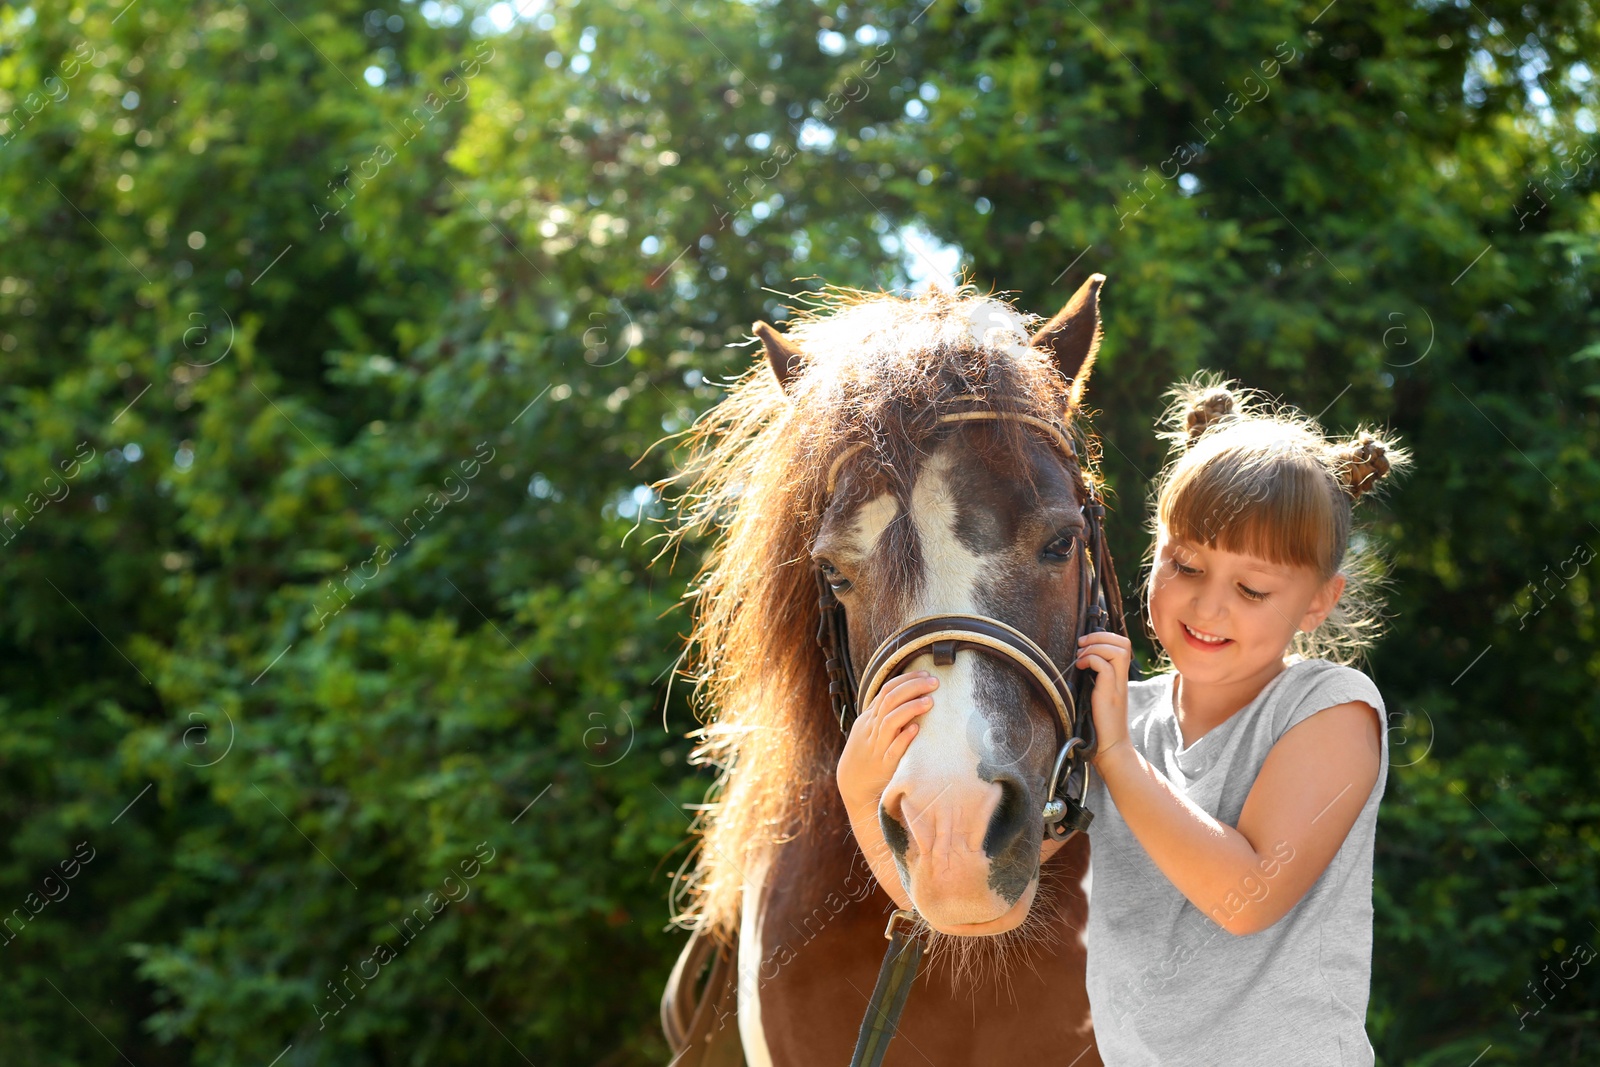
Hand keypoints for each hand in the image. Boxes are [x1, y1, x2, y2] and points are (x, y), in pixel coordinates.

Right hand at [836, 670, 936, 811]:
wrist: (853, 784)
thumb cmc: (867, 753)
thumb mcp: (870, 729)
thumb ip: (884, 713)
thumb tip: (905, 692)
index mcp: (870, 718)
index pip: (887, 690)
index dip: (906, 680)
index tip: (926, 674)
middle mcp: (872, 728)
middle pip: (890, 700)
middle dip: (913, 688)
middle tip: (934, 683)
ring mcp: (877, 746)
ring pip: (890, 721)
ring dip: (910, 709)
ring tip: (929, 702)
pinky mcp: (884, 765)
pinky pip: (893, 749)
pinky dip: (904, 738)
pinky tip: (916, 729)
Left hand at [1075, 630, 1132, 768]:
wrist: (1109, 747)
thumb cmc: (1098, 724)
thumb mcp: (1095, 695)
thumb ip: (1092, 680)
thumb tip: (1076, 663)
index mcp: (1119, 677)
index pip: (1123, 644)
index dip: (1105, 636)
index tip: (1086, 643)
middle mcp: (1121, 678)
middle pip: (1123, 642)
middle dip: (1100, 636)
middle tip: (1082, 644)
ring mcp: (1117, 685)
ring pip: (1118, 650)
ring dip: (1096, 647)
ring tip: (1080, 657)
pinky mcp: (1109, 693)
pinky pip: (1104, 666)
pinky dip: (1090, 660)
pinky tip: (1079, 668)